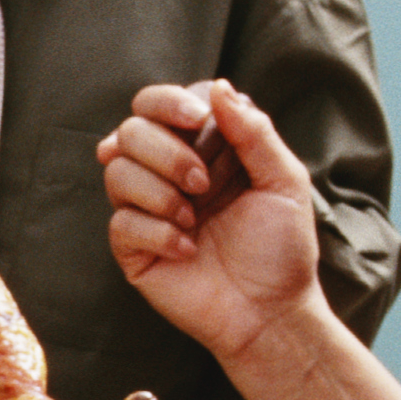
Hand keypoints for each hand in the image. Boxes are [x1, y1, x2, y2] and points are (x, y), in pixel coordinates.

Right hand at [98, 82, 323, 364]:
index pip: (159, 103)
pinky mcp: (132, 248)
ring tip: (194, 219)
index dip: (170, 103)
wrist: (270, 312)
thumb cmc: (281, 248)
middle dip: (167, 152)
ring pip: (116, 172)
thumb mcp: (284, 180)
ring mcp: (146, 209)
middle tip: (204, 185)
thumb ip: (254, 131)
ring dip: (159, 193)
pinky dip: (158, 233)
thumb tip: (219, 87)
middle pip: (130, 130)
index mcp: (202, 148)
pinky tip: (188, 250)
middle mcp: (168, 172)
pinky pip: (120, 222)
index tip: (199, 119)